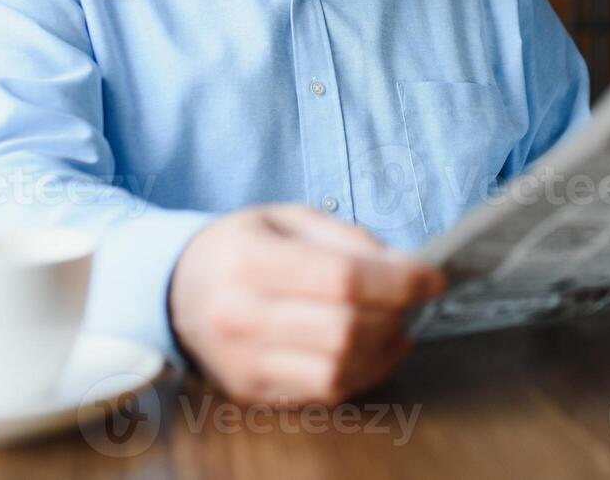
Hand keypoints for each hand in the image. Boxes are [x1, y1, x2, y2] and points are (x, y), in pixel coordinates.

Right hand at [168, 203, 444, 404]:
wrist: (177, 289)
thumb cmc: (242, 246)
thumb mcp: (287, 217)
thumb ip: (346, 238)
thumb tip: (403, 266)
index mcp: (250, 260)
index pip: (342, 279)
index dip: (399, 280)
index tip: (432, 277)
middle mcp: (241, 316)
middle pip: (345, 330)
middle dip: (396, 314)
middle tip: (412, 298)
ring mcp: (243, 361)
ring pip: (338, 370)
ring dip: (385, 348)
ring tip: (397, 323)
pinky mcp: (251, 392)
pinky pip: (325, 392)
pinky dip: (365, 372)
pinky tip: (378, 348)